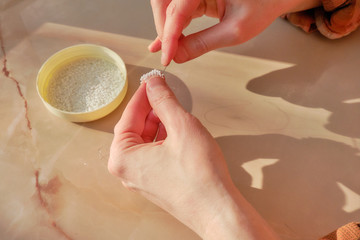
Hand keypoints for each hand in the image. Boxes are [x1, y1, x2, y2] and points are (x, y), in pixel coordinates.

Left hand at [108, 75, 279, 238]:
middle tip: (164, 92)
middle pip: (135, 129)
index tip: (152, 81)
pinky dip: (162, 139)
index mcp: (123, 157)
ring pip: (145, 142)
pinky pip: (153, 154)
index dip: (143, 95)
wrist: (217, 208)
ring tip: (173, 109)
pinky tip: (176, 130)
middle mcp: (127, 170)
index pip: (129, 116)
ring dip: (158, 124)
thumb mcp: (181, 126)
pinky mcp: (155, 183)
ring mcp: (140, 179)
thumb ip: (164, 101)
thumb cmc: (199, 175)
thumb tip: (154, 84)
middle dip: (151, 109)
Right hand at [149, 0, 320, 64]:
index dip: (169, 36)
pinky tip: (166, 42)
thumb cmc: (263, 4)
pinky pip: (177, 11)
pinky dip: (173, 28)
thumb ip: (203, 43)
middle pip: (166, 5)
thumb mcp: (234, 30)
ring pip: (169, 8)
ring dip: (166, 30)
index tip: (168, 56)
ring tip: (166, 50)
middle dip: (164, 30)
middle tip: (168, 52)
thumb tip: (179, 55)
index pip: (178, 10)